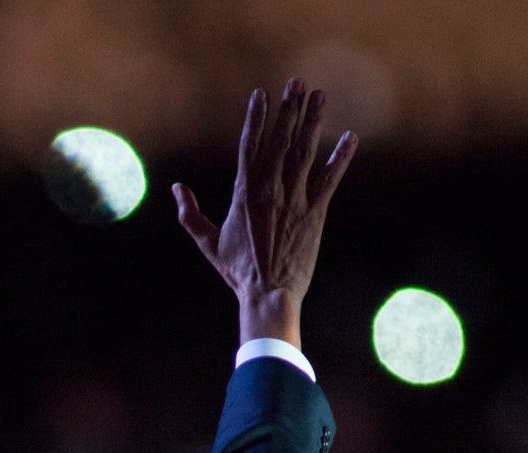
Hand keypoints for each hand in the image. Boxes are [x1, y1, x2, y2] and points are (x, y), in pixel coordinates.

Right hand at [172, 79, 356, 347]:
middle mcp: (270, 190)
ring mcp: (294, 199)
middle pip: (280, 140)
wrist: (268, 294)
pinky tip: (351, 137)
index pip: (249, 146)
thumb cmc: (237, 272)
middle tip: (297, 83)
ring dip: (313, 121)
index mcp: (244, 193)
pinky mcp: (315, 213)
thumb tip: (177, 189)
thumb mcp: (207, 243)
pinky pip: (330, 179)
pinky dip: (341, 157)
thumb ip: (190, 215)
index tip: (261, 95)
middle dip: (288, 109)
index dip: (256, 118)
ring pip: (304, 152)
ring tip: (319, 96)